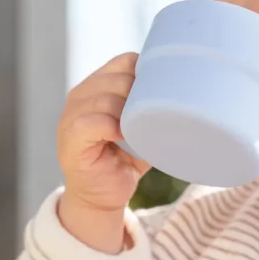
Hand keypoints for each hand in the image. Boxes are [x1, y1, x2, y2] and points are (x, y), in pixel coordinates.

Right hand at [58, 53, 150, 213]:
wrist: (101, 197)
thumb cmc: (122, 161)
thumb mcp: (140, 127)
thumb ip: (151, 105)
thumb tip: (188, 91)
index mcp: (96, 86)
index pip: (124, 62)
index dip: (144, 76)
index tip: (157, 100)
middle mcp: (80, 96)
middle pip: (117, 78)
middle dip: (138, 97)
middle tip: (145, 122)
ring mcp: (70, 116)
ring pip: (105, 99)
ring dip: (125, 116)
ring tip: (133, 134)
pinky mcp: (69, 137)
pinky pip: (91, 122)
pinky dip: (110, 128)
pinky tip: (120, 139)